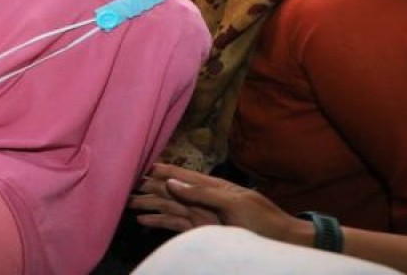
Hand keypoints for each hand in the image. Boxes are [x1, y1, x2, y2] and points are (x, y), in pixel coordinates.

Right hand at [130, 164, 309, 245]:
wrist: (282, 243)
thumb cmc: (262, 219)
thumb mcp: (233, 202)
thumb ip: (201, 192)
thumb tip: (171, 181)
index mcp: (212, 187)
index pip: (181, 175)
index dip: (161, 169)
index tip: (139, 164)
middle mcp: (203, 200)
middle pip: (170, 192)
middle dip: (148, 188)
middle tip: (123, 185)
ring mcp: (202, 217)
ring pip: (168, 208)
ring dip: (149, 205)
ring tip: (127, 204)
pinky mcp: (202, 232)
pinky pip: (175, 225)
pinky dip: (158, 223)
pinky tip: (144, 221)